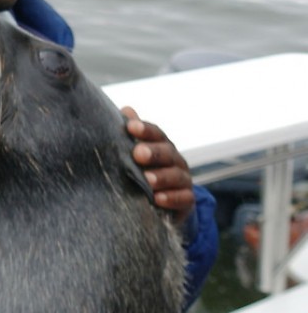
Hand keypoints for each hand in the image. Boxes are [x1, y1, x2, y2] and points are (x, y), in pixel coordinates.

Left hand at [120, 106, 193, 225]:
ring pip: (176, 176)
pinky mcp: (187, 201)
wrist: (164, 202)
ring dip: (162, 177)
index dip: (145, 130)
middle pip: (167, 153)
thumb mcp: (136, 152)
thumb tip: (126, 109)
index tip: (130, 126)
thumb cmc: (146, 170)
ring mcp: (183, 180)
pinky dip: (172, 198)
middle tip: (138, 153)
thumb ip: (132, 133)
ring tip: (147, 180)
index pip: (156, 134)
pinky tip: (158, 199)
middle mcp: (175, 160)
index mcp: (162, 145)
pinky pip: (184, 198)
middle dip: (154, 152)